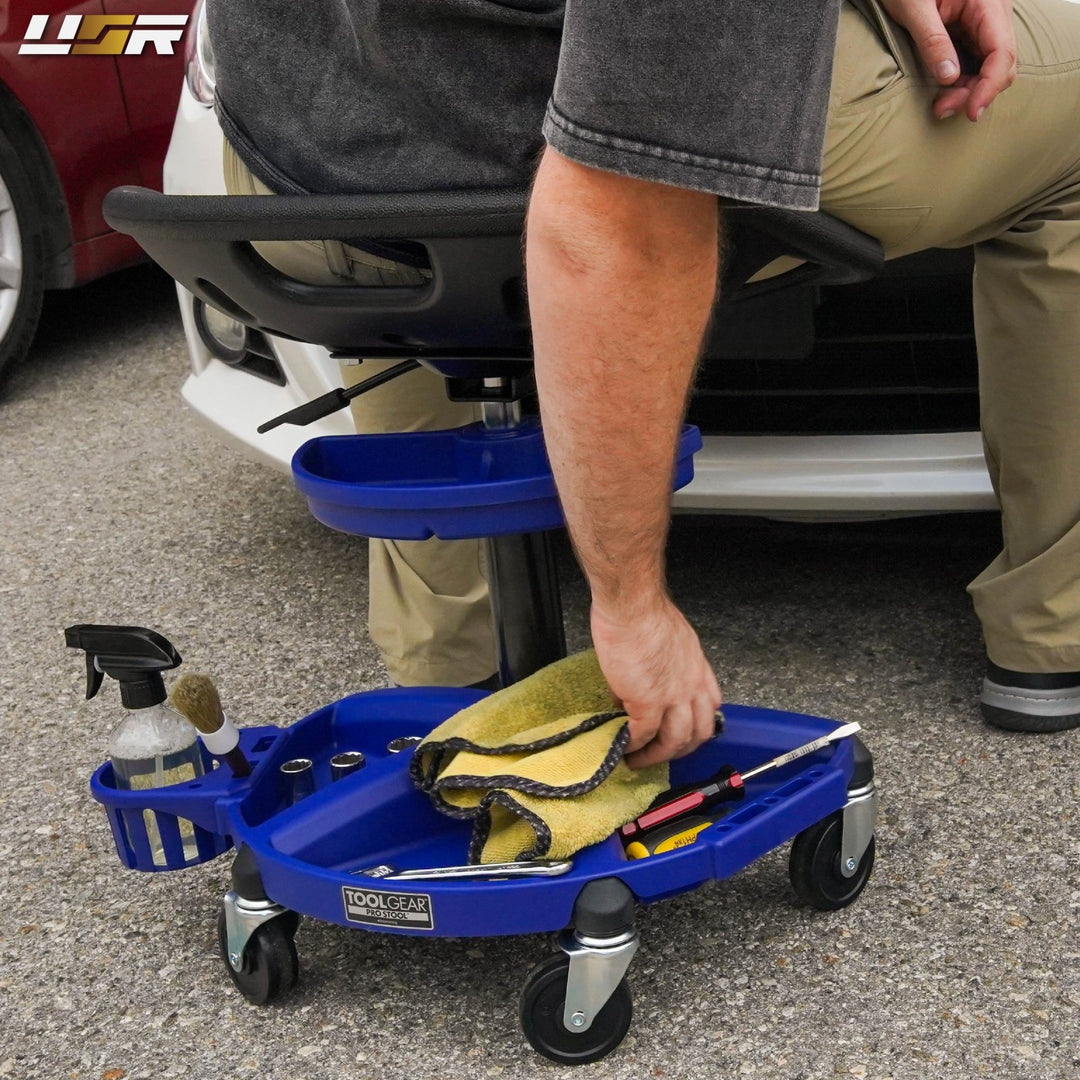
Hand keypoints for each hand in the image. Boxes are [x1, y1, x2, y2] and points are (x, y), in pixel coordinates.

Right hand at [591, 595, 721, 769]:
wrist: (632, 605)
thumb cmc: (643, 611)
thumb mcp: (669, 637)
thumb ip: (664, 661)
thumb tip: (643, 677)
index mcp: (697, 666)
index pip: (711, 703)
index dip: (699, 721)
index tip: (685, 729)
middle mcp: (692, 684)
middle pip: (699, 731)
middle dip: (682, 748)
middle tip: (663, 754)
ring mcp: (672, 696)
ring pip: (675, 740)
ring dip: (657, 756)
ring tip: (639, 760)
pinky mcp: (648, 702)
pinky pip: (643, 734)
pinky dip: (633, 745)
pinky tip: (624, 747)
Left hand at [881, 0, 1016, 119]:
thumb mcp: (914, 8)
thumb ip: (932, 40)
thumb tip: (949, 76)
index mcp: (987, 3)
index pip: (1003, 51)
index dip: (991, 85)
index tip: (973, 111)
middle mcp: (993, 14)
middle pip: (1000, 64)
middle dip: (976, 93)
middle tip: (941, 109)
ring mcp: (984, 25)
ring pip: (989, 68)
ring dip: (968, 92)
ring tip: (939, 105)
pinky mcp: (971, 34)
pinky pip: (976, 64)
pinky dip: (962, 83)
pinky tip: (943, 93)